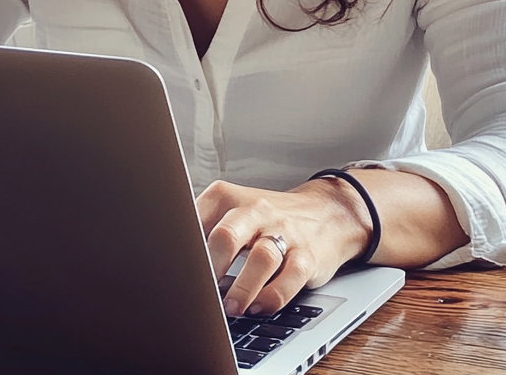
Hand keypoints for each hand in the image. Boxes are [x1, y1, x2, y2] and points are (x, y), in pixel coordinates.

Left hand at [195, 177, 372, 317]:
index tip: (179, 270)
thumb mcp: (236, 212)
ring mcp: (284, 232)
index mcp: (230, 197)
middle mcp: (256, 210)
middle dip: (212, 267)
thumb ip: (207, 231)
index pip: (198, 218)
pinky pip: (291, 278)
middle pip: (228, 234)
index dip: (187, 248)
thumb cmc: (269, 219)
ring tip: (232, 308)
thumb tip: (178, 262)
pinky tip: (259, 306)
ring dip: (242, 288)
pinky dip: (273, 297)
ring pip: (262, 257)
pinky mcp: (307, 255)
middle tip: (203, 292)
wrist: (327, 212)